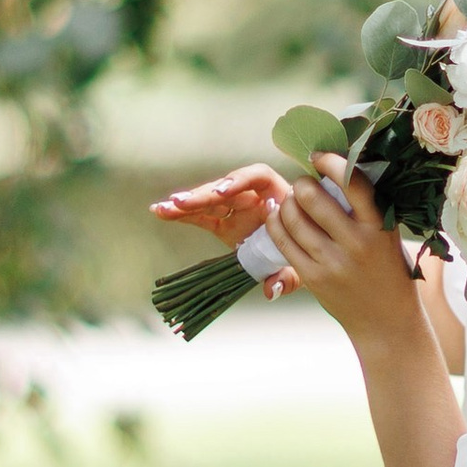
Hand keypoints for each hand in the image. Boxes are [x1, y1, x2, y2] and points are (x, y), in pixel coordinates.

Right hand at [153, 163, 295, 300]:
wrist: (306, 253)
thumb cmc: (306, 251)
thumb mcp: (301, 266)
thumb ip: (288, 277)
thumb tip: (271, 290)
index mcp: (277, 195)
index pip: (257, 176)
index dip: (239, 180)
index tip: (223, 191)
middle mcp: (254, 197)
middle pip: (226, 188)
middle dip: (204, 195)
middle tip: (183, 202)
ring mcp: (237, 209)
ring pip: (210, 201)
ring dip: (187, 203)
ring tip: (164, 208)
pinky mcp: (223, 222)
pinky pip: (201, 216)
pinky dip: (182, 215)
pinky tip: (160, 212)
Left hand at [265, 159, 421, 349]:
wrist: (386, 321)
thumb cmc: (388, 272)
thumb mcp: (388, 236)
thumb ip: (367, 209)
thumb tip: (337, 171)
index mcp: (379, 228)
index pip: (353, 183)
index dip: (331, 162)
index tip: (319, 156)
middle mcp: (355, 243)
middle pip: (314, 198)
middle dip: (303, 184)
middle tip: (304, 185)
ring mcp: (331, 262)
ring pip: (293, 218)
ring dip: (287, 202)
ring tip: (292, 201)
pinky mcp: (312, 277)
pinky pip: (283, 241)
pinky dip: (275, 223)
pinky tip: (277, 217)